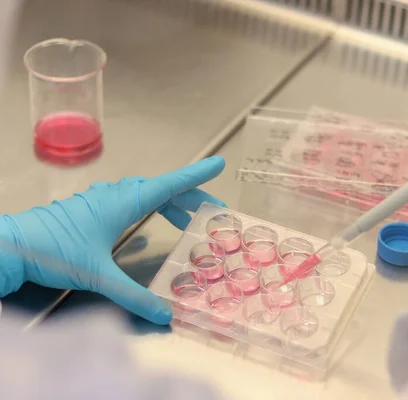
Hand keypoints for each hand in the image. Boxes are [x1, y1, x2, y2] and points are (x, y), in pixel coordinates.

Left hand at [0, 156, 225, 323]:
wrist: (12, 246)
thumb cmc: (54, 252)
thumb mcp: (99, 277)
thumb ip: (134, 296)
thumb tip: (164, 315)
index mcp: (123, 202)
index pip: (170, 184)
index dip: (197, 176)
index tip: (218, 165)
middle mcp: (115, 196)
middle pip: (162, 189)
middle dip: (190, 196)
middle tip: (212, 209)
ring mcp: (100, 201)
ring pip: (144, 195)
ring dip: (169, 203)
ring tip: (186, 220)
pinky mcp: (89, 211)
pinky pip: (128, 203)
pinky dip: (148, 210)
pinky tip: (148, 231)